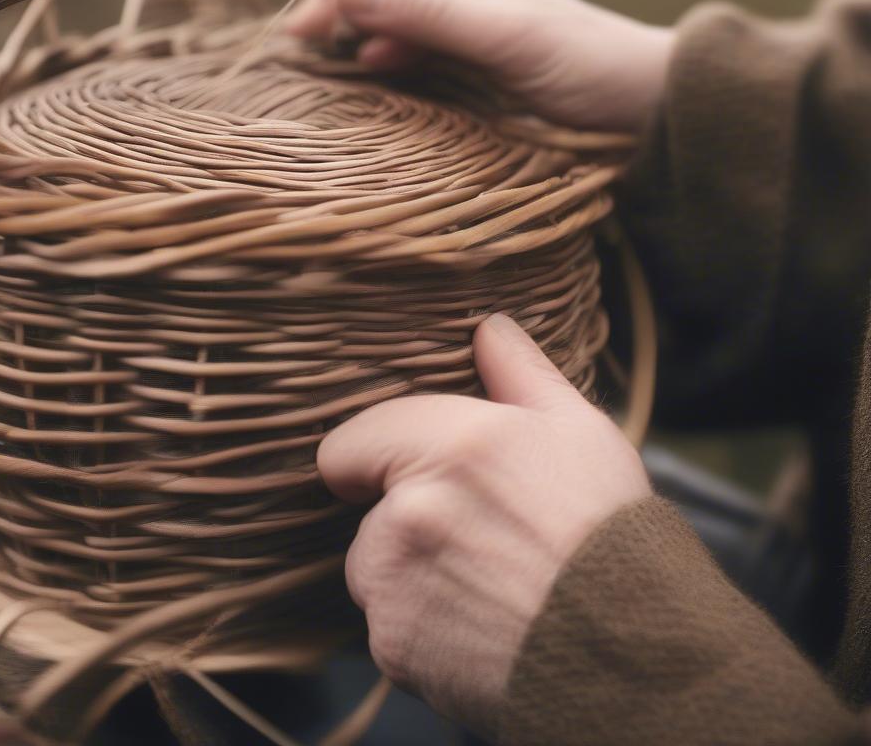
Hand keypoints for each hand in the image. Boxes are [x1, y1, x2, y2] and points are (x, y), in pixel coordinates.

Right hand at [288, 0, 672, 131]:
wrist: (652, 108)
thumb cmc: (587, 65)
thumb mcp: (505, 36)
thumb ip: (430, 13)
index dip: (333, 4)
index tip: (290, 40)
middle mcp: (467, 4)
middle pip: (385, 8)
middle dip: (339, 29)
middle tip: (292, 67)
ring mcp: (475, 43)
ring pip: (400, 43)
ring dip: (363, 58)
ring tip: (324, 87)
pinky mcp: (485, 80)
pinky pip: (424, 73)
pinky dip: (395, 81)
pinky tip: (381, 98)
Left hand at [317, 314, 650, 735]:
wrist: (635, 656)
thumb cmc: (608, 533)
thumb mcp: (579, 432)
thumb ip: (519, 372)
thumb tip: (488, 325)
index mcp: (447, 445)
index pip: (347, 445)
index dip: (372, 458)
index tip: (397, 472)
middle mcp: (406, 510)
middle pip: (369, 514)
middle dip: (409, 523)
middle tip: (481, 539)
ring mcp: (395, 584)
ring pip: (378, 575)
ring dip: (412, 580)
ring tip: (487, 587)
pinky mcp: (393, 646)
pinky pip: (390, 629)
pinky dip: (422, 633)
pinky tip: (481, 628)